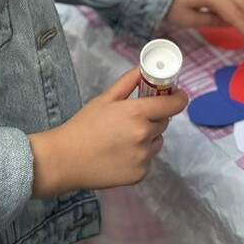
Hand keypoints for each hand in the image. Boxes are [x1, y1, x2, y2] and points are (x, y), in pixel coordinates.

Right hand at [29, 68, 187, 196]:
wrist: (65, 160)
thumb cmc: (83, 126)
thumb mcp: (105, 98)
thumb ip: (128, 82)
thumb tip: (144, 68)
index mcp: (137, 113)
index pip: (173, 105)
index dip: (178, 98)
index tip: (176, 96)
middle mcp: (144, 135)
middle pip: (163, 122)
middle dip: (154, 117)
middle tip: (133, 118)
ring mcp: (143, 157)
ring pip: (157, 142)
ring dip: (148, 137)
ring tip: (123, 138)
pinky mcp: (140, 175)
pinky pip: (148, 159)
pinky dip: (140, 156)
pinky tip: (120, 155)